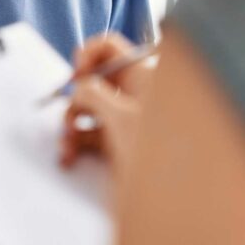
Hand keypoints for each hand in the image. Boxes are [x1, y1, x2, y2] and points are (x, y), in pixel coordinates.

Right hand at [59, 34, 156, 172]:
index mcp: (140, 76)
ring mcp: (124, 119)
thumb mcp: (122, 117)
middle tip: (71, 116)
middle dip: (75, 98)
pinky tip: (69, 156)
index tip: (77, 74)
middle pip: (93, 81)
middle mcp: (132, 94)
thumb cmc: (163, 152)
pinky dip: (76, 143)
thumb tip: (79, 88)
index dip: (88, 55)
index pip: (108, 47)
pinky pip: (89, 135)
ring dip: (70, 125)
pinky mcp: (118, 143)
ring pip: (87, 110)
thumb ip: (94, 95)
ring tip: (67, 146)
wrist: (177, 197)